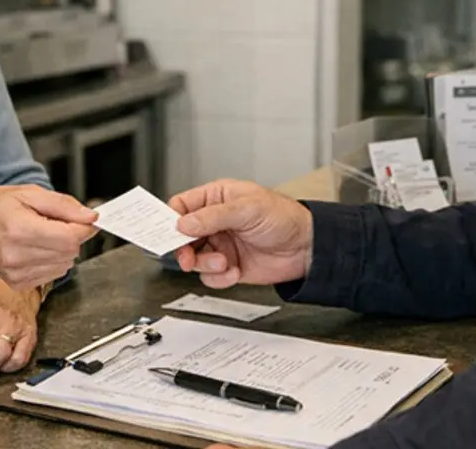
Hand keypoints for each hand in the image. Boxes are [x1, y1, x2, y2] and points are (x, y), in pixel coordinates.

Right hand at [0, 185, 97, 290]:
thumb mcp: (29, 193)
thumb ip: (63, 205)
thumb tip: (90, 217)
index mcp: (19, 229)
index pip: (69, 238)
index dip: (83, 227)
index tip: (84, 219)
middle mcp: (17, 255)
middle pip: (70, 252)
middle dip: (71, 236)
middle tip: (56, 223)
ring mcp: (16, 273)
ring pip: (65, 265)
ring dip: (62, 250)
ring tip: (43, 235)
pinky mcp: (18, 284)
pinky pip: (52, 275)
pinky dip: (52, 261)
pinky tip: (36, 248)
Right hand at [170, 179, 313, 288]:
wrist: (307, 249)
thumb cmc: (284, 218)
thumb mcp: (247, 209)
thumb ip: (213, 216)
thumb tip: (184, 224)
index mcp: (216, 198)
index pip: (181, 206)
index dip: (171, 220)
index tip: (168, 233)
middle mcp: (215, 221)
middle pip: (181, 236)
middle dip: (184, 248)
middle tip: (188, 257)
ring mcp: (220, 244)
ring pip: (194, 258)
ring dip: (205, 264)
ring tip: (224, 262)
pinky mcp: (228, 266)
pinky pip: (209, 276)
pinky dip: (219, 278)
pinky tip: (234, 271)